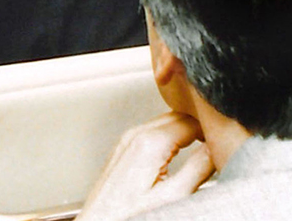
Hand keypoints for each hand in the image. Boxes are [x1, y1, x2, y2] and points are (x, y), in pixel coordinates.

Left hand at [77, 112, 212, 220]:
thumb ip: (198, 169)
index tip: (224, 141)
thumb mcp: (174, 195)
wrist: (102, 220)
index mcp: (149, 142)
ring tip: (204, 147)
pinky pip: (152, 132)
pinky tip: (180, 152)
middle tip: (217, 144)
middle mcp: (135, 135)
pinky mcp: (124, 149)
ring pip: (164, 122)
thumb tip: (216, 150)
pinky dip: (170, 136)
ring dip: (185, 131)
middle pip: (177, 117)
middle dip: (199, 127)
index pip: (190, 120)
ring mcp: (127, 140)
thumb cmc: (132, 212)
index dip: (210, 130)